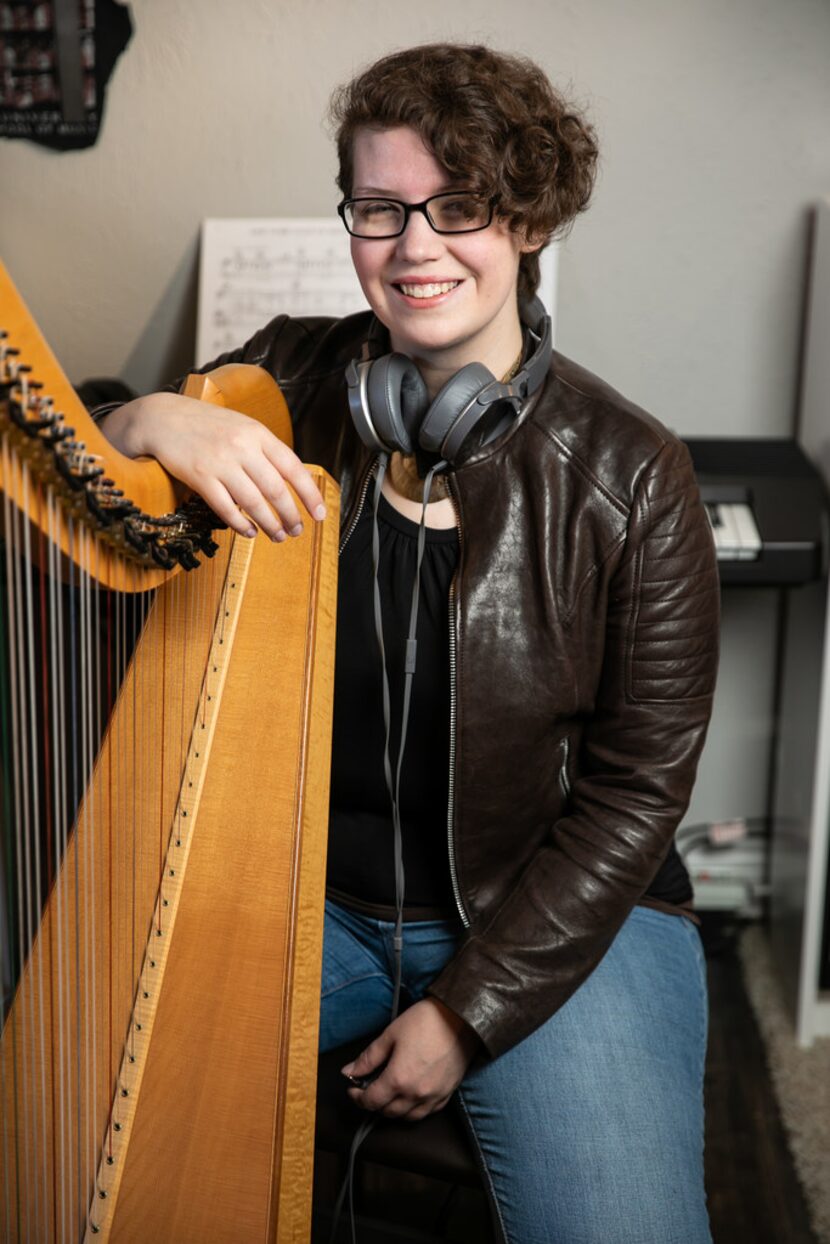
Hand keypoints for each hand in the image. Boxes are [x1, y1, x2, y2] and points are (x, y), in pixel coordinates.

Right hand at [100, 393, 326, 540]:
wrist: (163, 418)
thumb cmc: (206, 425)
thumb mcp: (242, 427)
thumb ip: (265, 450)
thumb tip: (292, 480)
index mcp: (258, 434)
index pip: (293, 468)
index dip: (309, 494)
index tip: (319, 514)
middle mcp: (242, 447)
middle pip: (276, 489)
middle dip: (291, 515)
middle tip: (297, 531)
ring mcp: (220, 462)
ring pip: (253, 502)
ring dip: (270, 524)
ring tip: (278, 536)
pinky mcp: (200, 477)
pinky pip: (225, 508)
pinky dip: (240, 524)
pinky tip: (249, 531)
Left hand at [341, 998, 480, 1121]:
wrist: (460, 1017)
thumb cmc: (425, 1021)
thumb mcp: (391, 1034)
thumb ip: (368, 1057)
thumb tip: (349, 1072)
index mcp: (398, 1079)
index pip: (371, 1101)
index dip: (357, 1096)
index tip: (353, 1088)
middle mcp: (416, 1094)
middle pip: (387, 1112)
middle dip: (374, 1103)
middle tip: (368, 1089)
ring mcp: (433, 1096)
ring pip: (407, 1117)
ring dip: (394, 1110)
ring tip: (388, 1095)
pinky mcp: (447, 1093)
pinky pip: (427, 1112)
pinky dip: (415, 1110)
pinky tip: (411, 1097)